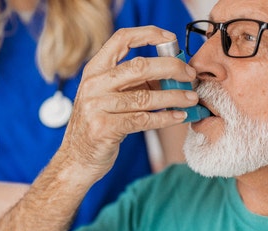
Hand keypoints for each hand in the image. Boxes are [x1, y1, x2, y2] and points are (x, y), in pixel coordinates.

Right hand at [58, 26, 197, 182]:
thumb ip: (134, 82)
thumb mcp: (109, 96)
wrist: (76, 158)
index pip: (121, 39)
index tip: (170, 38)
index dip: (148, 34)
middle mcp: (94, 84)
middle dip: (171, 68)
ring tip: (191, 98)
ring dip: (174, 97)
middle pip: (139, 66)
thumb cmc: (100, 124)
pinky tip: (179, 117)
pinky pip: (143, 120)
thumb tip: (173, 71)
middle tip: (190, 74)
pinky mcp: (105, 129)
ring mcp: (97, 107)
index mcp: (95, 70)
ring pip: (146, 97)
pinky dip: (165, 118)